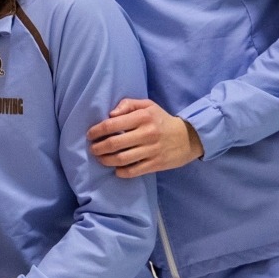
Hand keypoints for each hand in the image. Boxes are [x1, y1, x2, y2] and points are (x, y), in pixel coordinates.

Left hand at [86, 97, 203, 176]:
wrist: (188, 137)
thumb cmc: (162, 120)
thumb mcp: (147, 105)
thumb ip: (128, 105)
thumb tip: (111, 114)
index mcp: (142, 117)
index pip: (112, 124)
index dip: (97, 131)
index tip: (90, 135)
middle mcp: (146, 133)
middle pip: (114, 144)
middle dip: (98, 148)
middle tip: (93, 149)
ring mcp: (151, 150)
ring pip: (121, 159)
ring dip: (106, 160)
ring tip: (101, 159)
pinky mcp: (156, 164)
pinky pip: (133, 171)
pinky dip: (121, 172)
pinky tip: (116, 170)